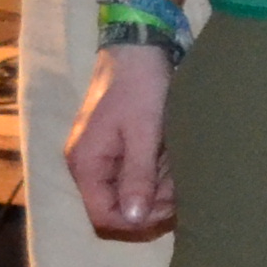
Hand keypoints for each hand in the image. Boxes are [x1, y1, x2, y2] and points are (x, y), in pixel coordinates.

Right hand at [66, 47, 177, 237]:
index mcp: (86, 164)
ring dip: (156, 188)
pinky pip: (134, 171)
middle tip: (181, 190)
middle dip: (151, 204)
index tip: (168, 209)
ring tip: (181, 172)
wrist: (138, 45)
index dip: (135, 221)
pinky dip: (155, 172)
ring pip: (128, 191)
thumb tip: (134, 218)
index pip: (103, 215)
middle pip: (116, 206)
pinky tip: (174, 160)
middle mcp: (87, 164)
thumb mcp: (144, 131)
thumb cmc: (140, 86)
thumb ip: (138, 175)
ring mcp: (101, 154)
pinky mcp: (116, 145)